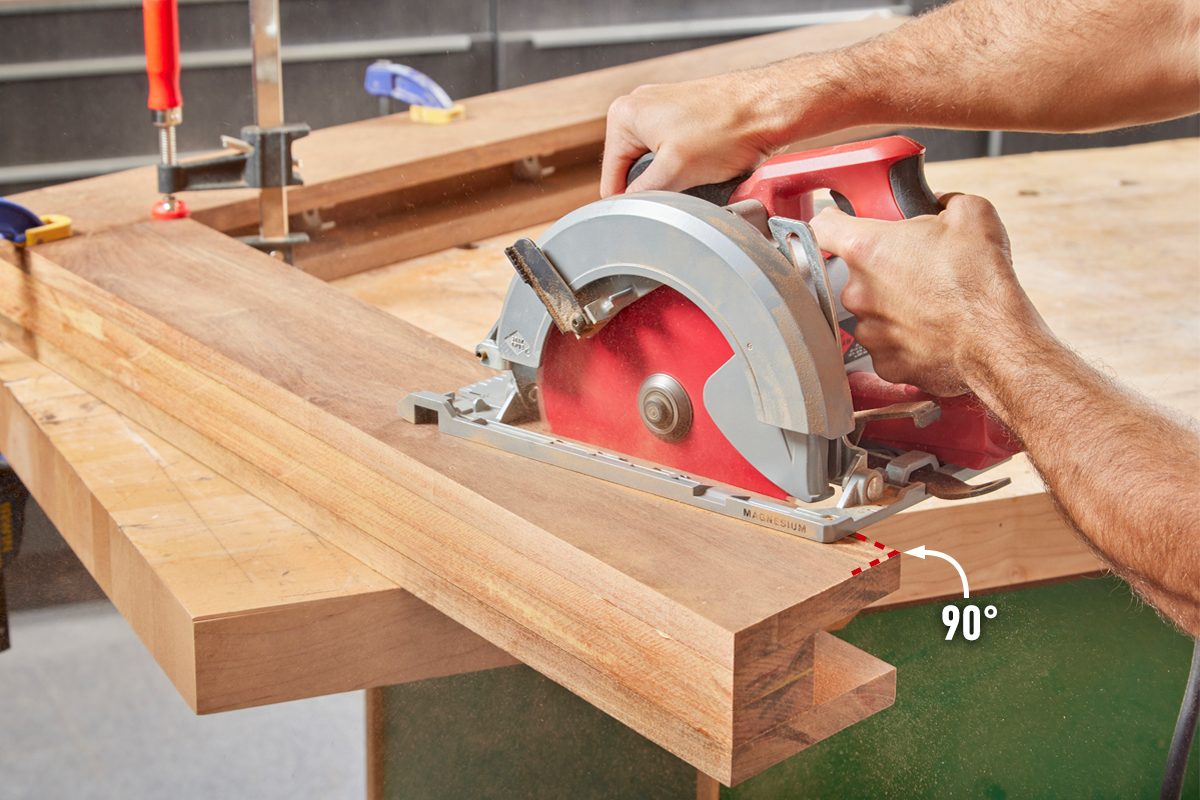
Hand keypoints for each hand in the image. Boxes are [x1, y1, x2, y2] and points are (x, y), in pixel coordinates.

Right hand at [600, 70, 786, 196]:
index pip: (612, 178)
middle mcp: (639, 107)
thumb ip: (643, 194)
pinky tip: (709, 161)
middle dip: (658, 185)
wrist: (769, 106)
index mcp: (624, 115)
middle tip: (686, 184)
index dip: (632, 201)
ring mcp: (662, 109)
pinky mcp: (685, 116)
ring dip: (675, 176)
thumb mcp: (674, 171)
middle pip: (633, 171)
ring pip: (656, 164)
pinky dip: (689, 164)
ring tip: (701, 170)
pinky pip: (675, 153)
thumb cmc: (727, 127)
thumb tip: (627, 212)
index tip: (655, 211)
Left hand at [810, 193, 1044, 395]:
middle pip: (856, 272)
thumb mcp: (970, 214)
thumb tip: (938, 205)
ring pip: (872, 310)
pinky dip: (905, 337)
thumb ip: (941, 202)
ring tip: (932, 302)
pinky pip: (887, 344)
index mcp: (867, 250)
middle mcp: (858, 293)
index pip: (824, 227)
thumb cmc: (981, 281)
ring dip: (893, 304)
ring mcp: (868, 331)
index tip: (844, 223)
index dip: (836, 221)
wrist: (998, 340)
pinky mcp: (884, 363)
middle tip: (919, 267)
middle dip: (883, 267)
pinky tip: (932, 329)